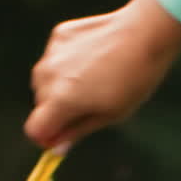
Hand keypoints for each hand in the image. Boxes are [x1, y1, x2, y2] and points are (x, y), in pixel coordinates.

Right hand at [25, 0, 180, 146]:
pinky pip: (54, 59)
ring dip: (60, 87)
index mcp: (60, 100)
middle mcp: (48, 76)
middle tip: (88, 107)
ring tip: (93, 81)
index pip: (34, 129)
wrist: (145, 34)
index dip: (46, 137)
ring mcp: (51, 53)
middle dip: (57, 111)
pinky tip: (93, 59)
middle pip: (41, 105)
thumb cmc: (133, 79)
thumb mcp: (110, 115)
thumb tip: (57, 147)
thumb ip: (78, 131)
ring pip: (45, 81)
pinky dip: (67, 64)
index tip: (61, 137)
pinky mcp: (59, 35)